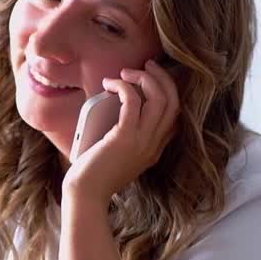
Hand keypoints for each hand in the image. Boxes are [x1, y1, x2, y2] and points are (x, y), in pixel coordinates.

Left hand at [63, 58, 179, 206]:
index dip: (169, 92)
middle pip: (173, 102)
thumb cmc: (93, 174)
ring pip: (159, 98)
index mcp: (154, 150)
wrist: (85, 194)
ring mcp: (142, 142)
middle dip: (162, 77)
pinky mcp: (124, 138)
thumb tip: (114, 104)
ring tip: (126, 72)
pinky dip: (123, 86)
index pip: (175, 116)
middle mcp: (153, 145)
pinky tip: (111, 84)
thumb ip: (123, 134)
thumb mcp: (117, 153)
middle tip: (146, 65)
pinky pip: (133, 101)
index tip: (153, 79)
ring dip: (144, 78)